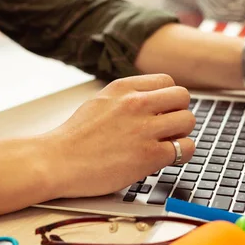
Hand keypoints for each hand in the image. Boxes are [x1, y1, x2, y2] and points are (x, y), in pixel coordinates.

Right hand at [46, 74, 194, 197]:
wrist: (56, 162)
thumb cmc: (74, 138)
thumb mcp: (100, 102)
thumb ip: (127, 97)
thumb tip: (152, 100)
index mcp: (123, 87)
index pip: (167, 81)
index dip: (168, 99)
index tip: (162, 112)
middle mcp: (136, 103)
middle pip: (182, 97)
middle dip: (178, 113)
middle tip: (167, 128)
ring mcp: (144, 129)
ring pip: (188, 121)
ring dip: (181, 134)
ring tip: (166, 144)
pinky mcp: (149, 155)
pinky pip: (185, 148)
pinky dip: (180, 155)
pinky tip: (166, 159)